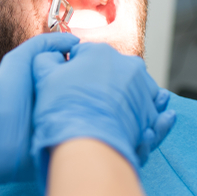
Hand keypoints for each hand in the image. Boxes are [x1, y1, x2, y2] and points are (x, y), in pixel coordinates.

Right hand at [31, 42, 175, 187]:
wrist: (87, 143)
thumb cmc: (63, 110)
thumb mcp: (43, 76)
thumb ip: (46, 57)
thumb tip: (54, 56)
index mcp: (100, 51)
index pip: (84, 56)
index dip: (74, 70)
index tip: (69, 87)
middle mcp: (127, 65)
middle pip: (111, 71)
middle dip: (102, 83)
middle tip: (88, 104)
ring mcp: (144, 88)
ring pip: (134, 89)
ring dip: (126, 98)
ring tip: (113, 117)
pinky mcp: (153, 112)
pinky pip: (151, 113)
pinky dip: (147, 118)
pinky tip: (140, 126)